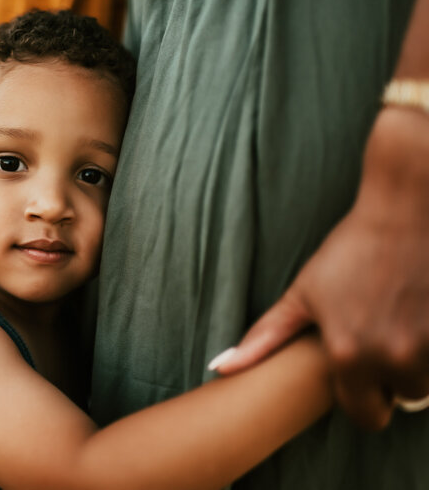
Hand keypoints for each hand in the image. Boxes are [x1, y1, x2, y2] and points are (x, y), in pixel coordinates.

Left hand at [213, 107, 428, 429]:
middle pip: (400, 401)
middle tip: (381, 344)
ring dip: (417, 364)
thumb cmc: (349, 252)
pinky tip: (421, 315)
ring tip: (400, 324)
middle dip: (392, 384)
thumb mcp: (301, 295)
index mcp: (349, 355)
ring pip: (427, 382)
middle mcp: (394, 357)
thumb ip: (263, 339)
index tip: (359, 377)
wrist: (407, 212)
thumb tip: (219, 368)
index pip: (364, 416)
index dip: (362, 399)